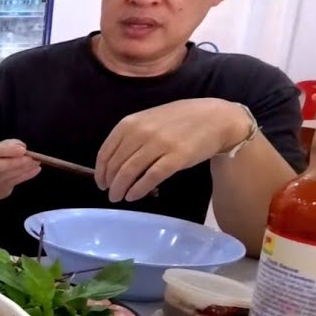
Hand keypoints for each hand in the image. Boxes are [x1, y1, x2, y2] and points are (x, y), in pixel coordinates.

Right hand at [0, 139, 41, 199]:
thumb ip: (4, 144)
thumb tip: (21, 146)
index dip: (3, 150)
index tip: (21, 149)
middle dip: (15, 162)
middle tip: (30, 157)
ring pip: (7, 176)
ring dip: (24, 169)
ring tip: (37, 161)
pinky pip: (14, 183)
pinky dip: (26, 175)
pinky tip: (36, 169)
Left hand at [95, 98, 252, 201]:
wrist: (214, 118)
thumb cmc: (179, 119)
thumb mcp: (149, 120)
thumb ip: (131, 135)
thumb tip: (113, 162)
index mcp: (131, 122)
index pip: (106, 151)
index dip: (100, 170)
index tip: (101, 182)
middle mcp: (142, 132)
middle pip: (116, 164)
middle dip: (110, 182)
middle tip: (110, 193)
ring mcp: (159, 144)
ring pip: (130, 171)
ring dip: (120, 188)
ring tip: (118, 197)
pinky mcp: (176, 158)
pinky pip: (150, 177)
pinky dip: (138, 189)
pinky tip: (133, 196)